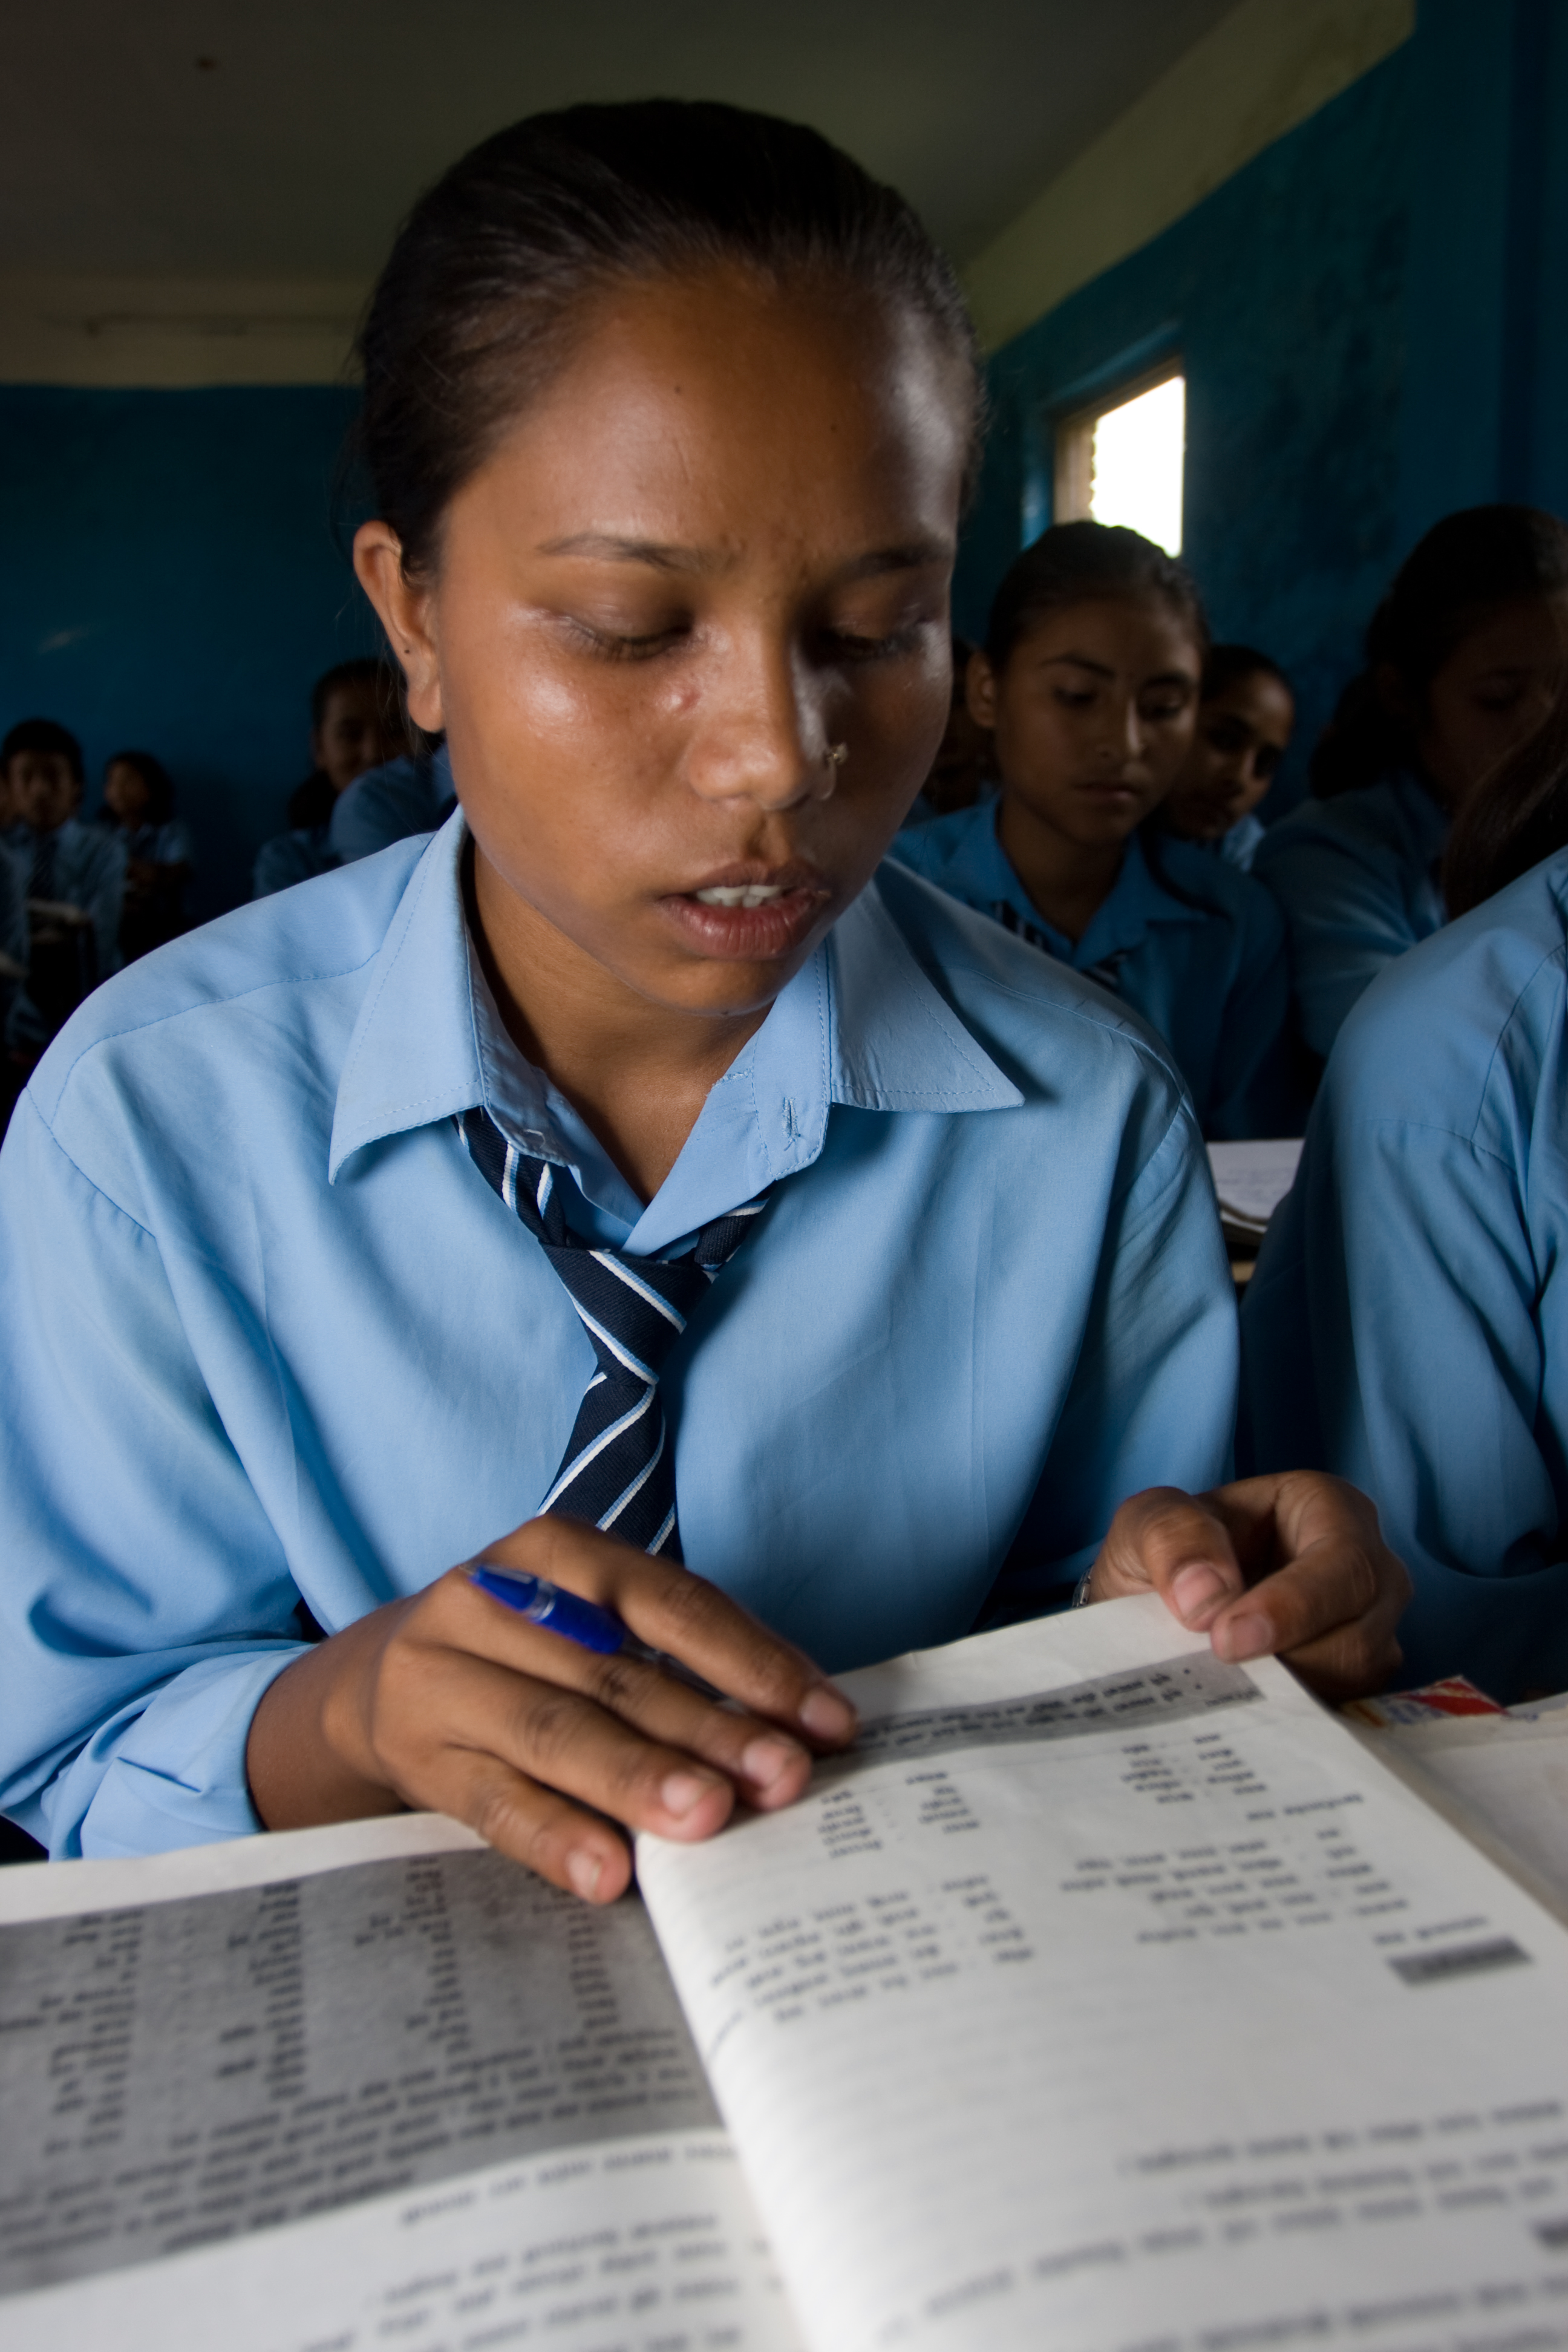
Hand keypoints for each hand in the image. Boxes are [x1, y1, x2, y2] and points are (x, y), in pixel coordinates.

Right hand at [247, 1515, 856, 1903]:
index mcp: (555, 1552)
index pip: (670, 1603)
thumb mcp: (592, 1627)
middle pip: (619, 1671)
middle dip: (711, 1728)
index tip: (827, 1722)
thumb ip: (680, 1665)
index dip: (753, 1662)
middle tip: (783, 1778)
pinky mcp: (420, 1755)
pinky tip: (608, 1874)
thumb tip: (802, 1735)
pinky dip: (557, 1837)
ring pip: (557, 1731)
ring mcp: (444, 1678)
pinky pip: (495, 1801)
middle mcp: (490, 1600)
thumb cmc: (530, 1655)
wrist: (383, 1681)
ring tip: (707, 1818)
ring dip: (639, 1779)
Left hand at [1087, 1472, 1411, 1699]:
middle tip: (1220, 1671)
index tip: (1226, 1638)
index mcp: (1328, 1508)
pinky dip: (1291, 1715)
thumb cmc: (1165, 1553)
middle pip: (1362, 1628)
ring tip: (1223, 1685)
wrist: (1154, 1614)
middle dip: (1291, 1658)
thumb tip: (1206, 1596)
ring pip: (1356, 1676)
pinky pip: (1342, 1710)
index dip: (1293, 1605)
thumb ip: (1171, 1537)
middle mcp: (1367, 1569)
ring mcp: (1369, 1631)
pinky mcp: (1355, 1684)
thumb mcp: (1148, 1522)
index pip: (1343, 1559)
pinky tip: (1242, 1710)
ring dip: (1287, 1691)